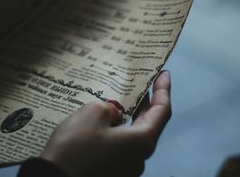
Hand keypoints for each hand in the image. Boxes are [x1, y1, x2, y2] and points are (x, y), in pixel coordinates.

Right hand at [40, 70, 170, 176]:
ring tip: (122, 98)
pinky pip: (120, 146)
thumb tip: (115, 115)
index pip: (162, 111)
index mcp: (142, 141)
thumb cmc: (76, 147)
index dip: (163, 89)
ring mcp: (126, 168)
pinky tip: (105, 120)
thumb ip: (110, 108)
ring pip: (133, 136)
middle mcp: (139, 157)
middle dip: (146, 102)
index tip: (163, 73)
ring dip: (129, 116)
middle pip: (149, 124)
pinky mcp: (112, 172)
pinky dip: (117, 130)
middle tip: (141, 82)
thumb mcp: (93, 113)